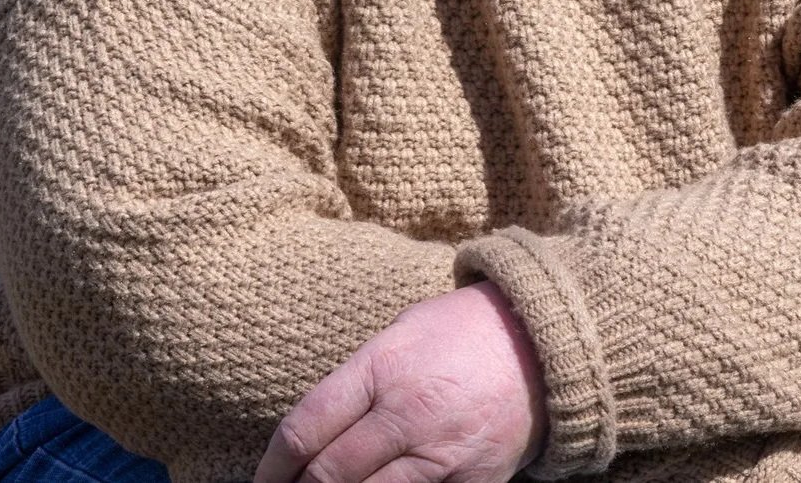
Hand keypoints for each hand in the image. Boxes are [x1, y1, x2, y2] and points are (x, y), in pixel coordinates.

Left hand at [254, 281, 546, 482]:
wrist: (539, 344)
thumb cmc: (458, 333)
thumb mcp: (399, 336)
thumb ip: (357, 383)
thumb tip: (310, 437)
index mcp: (383, 366)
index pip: (306, 427)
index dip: (273, 465)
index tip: (262, 480)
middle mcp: (408, 412)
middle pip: (329, 474)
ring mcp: (441, 454)